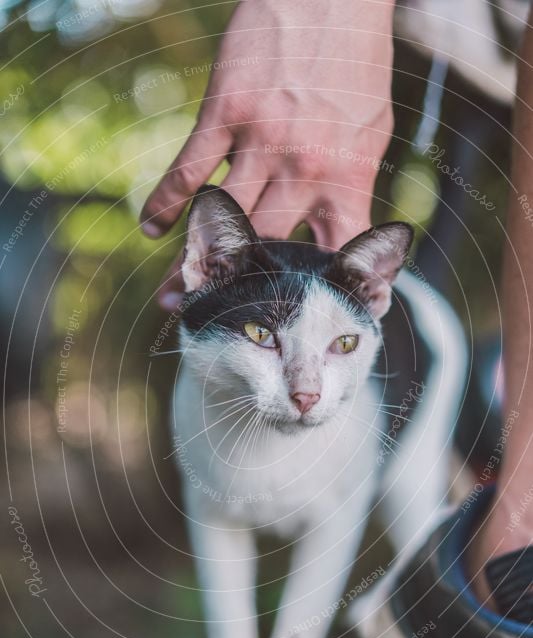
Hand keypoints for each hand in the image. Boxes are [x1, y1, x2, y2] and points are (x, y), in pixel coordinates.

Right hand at [140, 0, 394, 309]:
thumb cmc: (356, 66)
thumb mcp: (371, 134)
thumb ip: (351, 187)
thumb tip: (339, 235)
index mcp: (346, 177)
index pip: (332, 253)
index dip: (316, 293)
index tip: (298, 323)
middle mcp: (303, 167)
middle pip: (265, 248)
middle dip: (239, 290)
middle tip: (213, 317)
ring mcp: (262, 139)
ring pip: (222, 219)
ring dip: (193, 261)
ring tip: (174, 293)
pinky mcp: (226, 110)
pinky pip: (189, 169)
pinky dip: (165, 201)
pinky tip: (150, 228)